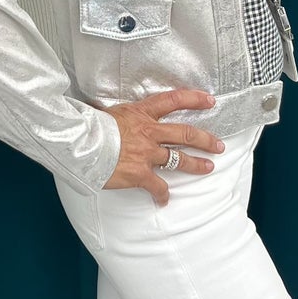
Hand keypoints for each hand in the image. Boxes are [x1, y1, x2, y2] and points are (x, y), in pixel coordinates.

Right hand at [100, 89, 225, 202]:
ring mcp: (147, 153)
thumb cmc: (88, 126)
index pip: (173, 101)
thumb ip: (117, 115)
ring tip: (208, 167)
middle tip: (218, 145)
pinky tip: (164, 200)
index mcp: (141, 113)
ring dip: (195, 164)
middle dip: (205, 139)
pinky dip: (162, 194)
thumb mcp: (106, 112)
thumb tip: (106, 111)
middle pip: (184, 133)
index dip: (193, 99)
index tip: (209, 100)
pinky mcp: (140, 174)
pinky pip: (157, 186)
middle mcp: (149, 132)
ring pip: (178, 158)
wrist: (79, 143)